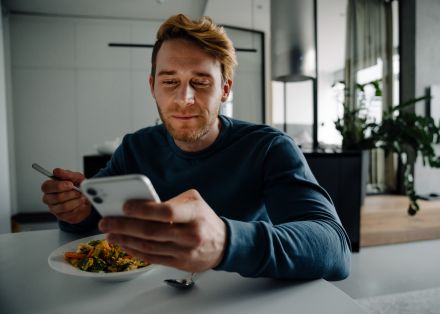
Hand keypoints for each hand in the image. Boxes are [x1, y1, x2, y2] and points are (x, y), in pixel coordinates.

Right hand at [41, 168, 90, 223]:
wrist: (85, 199)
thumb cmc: (77, 186)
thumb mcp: (76, 177)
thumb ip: (67, 174)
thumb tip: (57, 171)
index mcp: (49, 187)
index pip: (47, 187)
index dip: (59, 186)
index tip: (70, 184)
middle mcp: (49, 198)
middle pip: (56, 197)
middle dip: (70, 194)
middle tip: (79, 191)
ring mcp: (54, 208)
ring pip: (64, 206)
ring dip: (76, 201)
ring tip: (82, 197)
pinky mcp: (61, 216)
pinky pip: (70, 213)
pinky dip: (78, 207)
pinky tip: (81, 203)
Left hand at [98, 189, 226, 271]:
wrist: (224, 244)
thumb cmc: (205, 219)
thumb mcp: (194, 202)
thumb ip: (171, 201)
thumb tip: (142, 205)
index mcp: (194, 214)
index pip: (166, 212)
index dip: (143, 210)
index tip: (124, 207)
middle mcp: (190, 234)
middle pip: (152, 231)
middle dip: (125, 226)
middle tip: (106, 222)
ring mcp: (184, 251)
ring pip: (149, 246)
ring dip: (126, 240)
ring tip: (110, 233)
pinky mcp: (179, 263)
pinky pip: (152, 258)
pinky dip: (135, 251)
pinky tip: (124, 244)